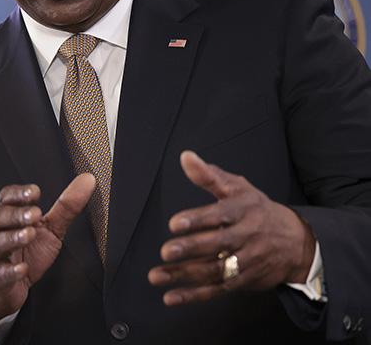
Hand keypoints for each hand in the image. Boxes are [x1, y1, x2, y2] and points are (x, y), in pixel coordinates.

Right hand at [0, 173, 95, 325]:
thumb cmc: (28, 253)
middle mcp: (0, 232)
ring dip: (13, 238)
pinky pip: (1, 273)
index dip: (19, 193)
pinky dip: (11, 271)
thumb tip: (87, 181)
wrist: (7, 286)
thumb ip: (66, 206)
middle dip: (17, 213)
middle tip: (35, 213)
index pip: (8, 198)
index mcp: (12, 217)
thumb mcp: (50, 228)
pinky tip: (22, 268)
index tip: (35, 192)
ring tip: (29, 234)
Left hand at [148, 150, 315, 305]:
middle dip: (191, 249)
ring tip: (157, 276)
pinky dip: (194, 295)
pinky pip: (217, 290)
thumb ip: (209, 176)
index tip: (174, 223)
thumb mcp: (238, 188)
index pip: (219, 215)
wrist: (297, 241)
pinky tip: (171, 297)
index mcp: (243, 211)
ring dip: (184, 275)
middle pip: (218, 244)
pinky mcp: (244, 281)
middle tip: (166, 251)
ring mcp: (246, 261)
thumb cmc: (258, 210)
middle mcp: (246, 237)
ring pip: (214, 270)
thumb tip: (186, 157)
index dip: (197, 219)